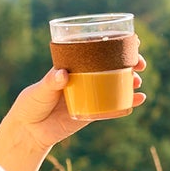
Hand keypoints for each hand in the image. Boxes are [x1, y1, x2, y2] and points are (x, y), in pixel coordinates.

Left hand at [2, 58, 146, 152]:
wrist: (29, 130)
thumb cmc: (31, 104)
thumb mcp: (39, 90)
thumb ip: (51, 82)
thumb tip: (62, 74)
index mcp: (74, 67)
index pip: (98, 52)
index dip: (115, 45)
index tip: (131, 41)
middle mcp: (86, 79)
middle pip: (113, 67)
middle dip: (130, 63)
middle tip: (140, 64)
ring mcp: (92, 95)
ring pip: (117, 84)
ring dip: (131, 81)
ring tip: (137, 81)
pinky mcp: (94, 112)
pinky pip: (115, 106)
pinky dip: (129, 102)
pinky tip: (139, 99)